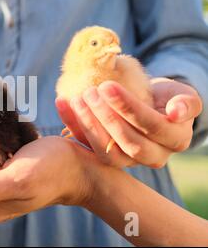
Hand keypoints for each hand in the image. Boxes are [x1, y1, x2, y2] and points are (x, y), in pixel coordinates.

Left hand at [56, 78, 201, 167]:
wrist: (147, 105)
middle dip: (106, 117)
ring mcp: (126, 161)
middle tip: (90, 92)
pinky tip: (61, 102)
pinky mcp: (103, 156)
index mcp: (174, 140)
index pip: (151, 126)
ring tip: (77, 98)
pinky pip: (85, 145)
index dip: (129, 108)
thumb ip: (187, 101)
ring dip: (88, 124)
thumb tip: (177, 112)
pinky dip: (71, 124)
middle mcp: (152, 156)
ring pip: (105, 152)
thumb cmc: (165, 97)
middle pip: (128, 143)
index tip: (107, 86)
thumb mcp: (181, 94)